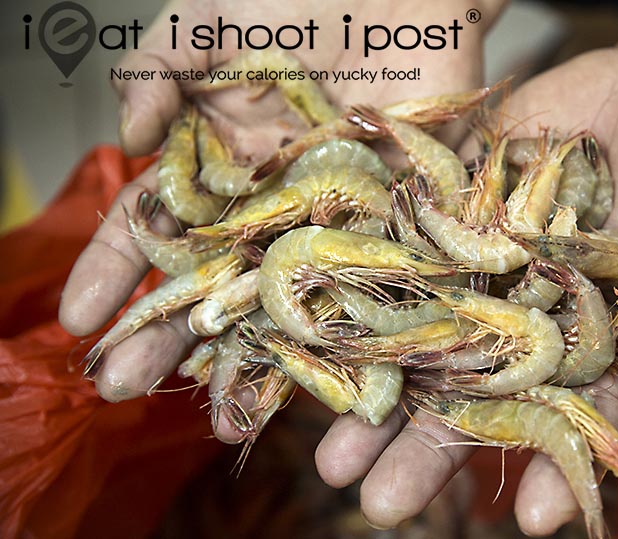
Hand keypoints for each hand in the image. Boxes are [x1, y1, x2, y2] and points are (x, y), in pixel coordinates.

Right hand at [59, 0, 495, 399]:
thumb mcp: (212, 18)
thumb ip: (159, 68)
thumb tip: (125, 139)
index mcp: (215, 163)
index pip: (151, 224)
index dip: (112, 270)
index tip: (79, 320)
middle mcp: (263, 204)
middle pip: (208, 278)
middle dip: (164, 332)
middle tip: (122, 386)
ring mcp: (322, 223)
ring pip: (277, 301)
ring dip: (244, 357)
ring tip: (214, 414)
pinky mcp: (384, 228)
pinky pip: (357, 290)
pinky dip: (339, 336)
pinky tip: (312, 383)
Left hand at [315, 47, 617, 533]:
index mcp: (598, 345)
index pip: (577, 417)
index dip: (559, 466)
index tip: (535, 520)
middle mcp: (527, 320)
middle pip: (476, 394)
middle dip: (430, 451)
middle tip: (385, 504)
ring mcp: (480, 270)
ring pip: (422, 339)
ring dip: (379, 391)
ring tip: (333, 456)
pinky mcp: (449, 213)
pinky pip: (401, 253)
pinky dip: (361, 290)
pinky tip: (317, 333)